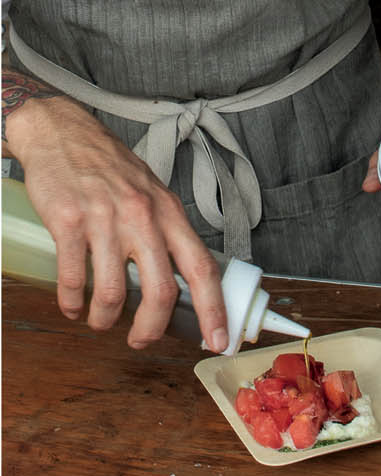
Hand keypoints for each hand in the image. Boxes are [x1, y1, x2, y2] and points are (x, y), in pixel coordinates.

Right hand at [8, 94, 228, 350]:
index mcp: (170, 212)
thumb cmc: (112, 169)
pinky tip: (73, 306)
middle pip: (160, 290)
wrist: (66, 135)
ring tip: (101, 321)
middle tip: (141, 340)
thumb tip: (181, 281)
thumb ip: (166, 233)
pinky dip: (73, 302)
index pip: (201, 267)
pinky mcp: (69, 222)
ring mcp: (106, 219)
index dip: (213, 308)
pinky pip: (74, 278)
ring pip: (114, 292)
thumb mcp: (153, 195)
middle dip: (152, 328)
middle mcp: (143, 216)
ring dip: (106, 318)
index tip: (218, 340)